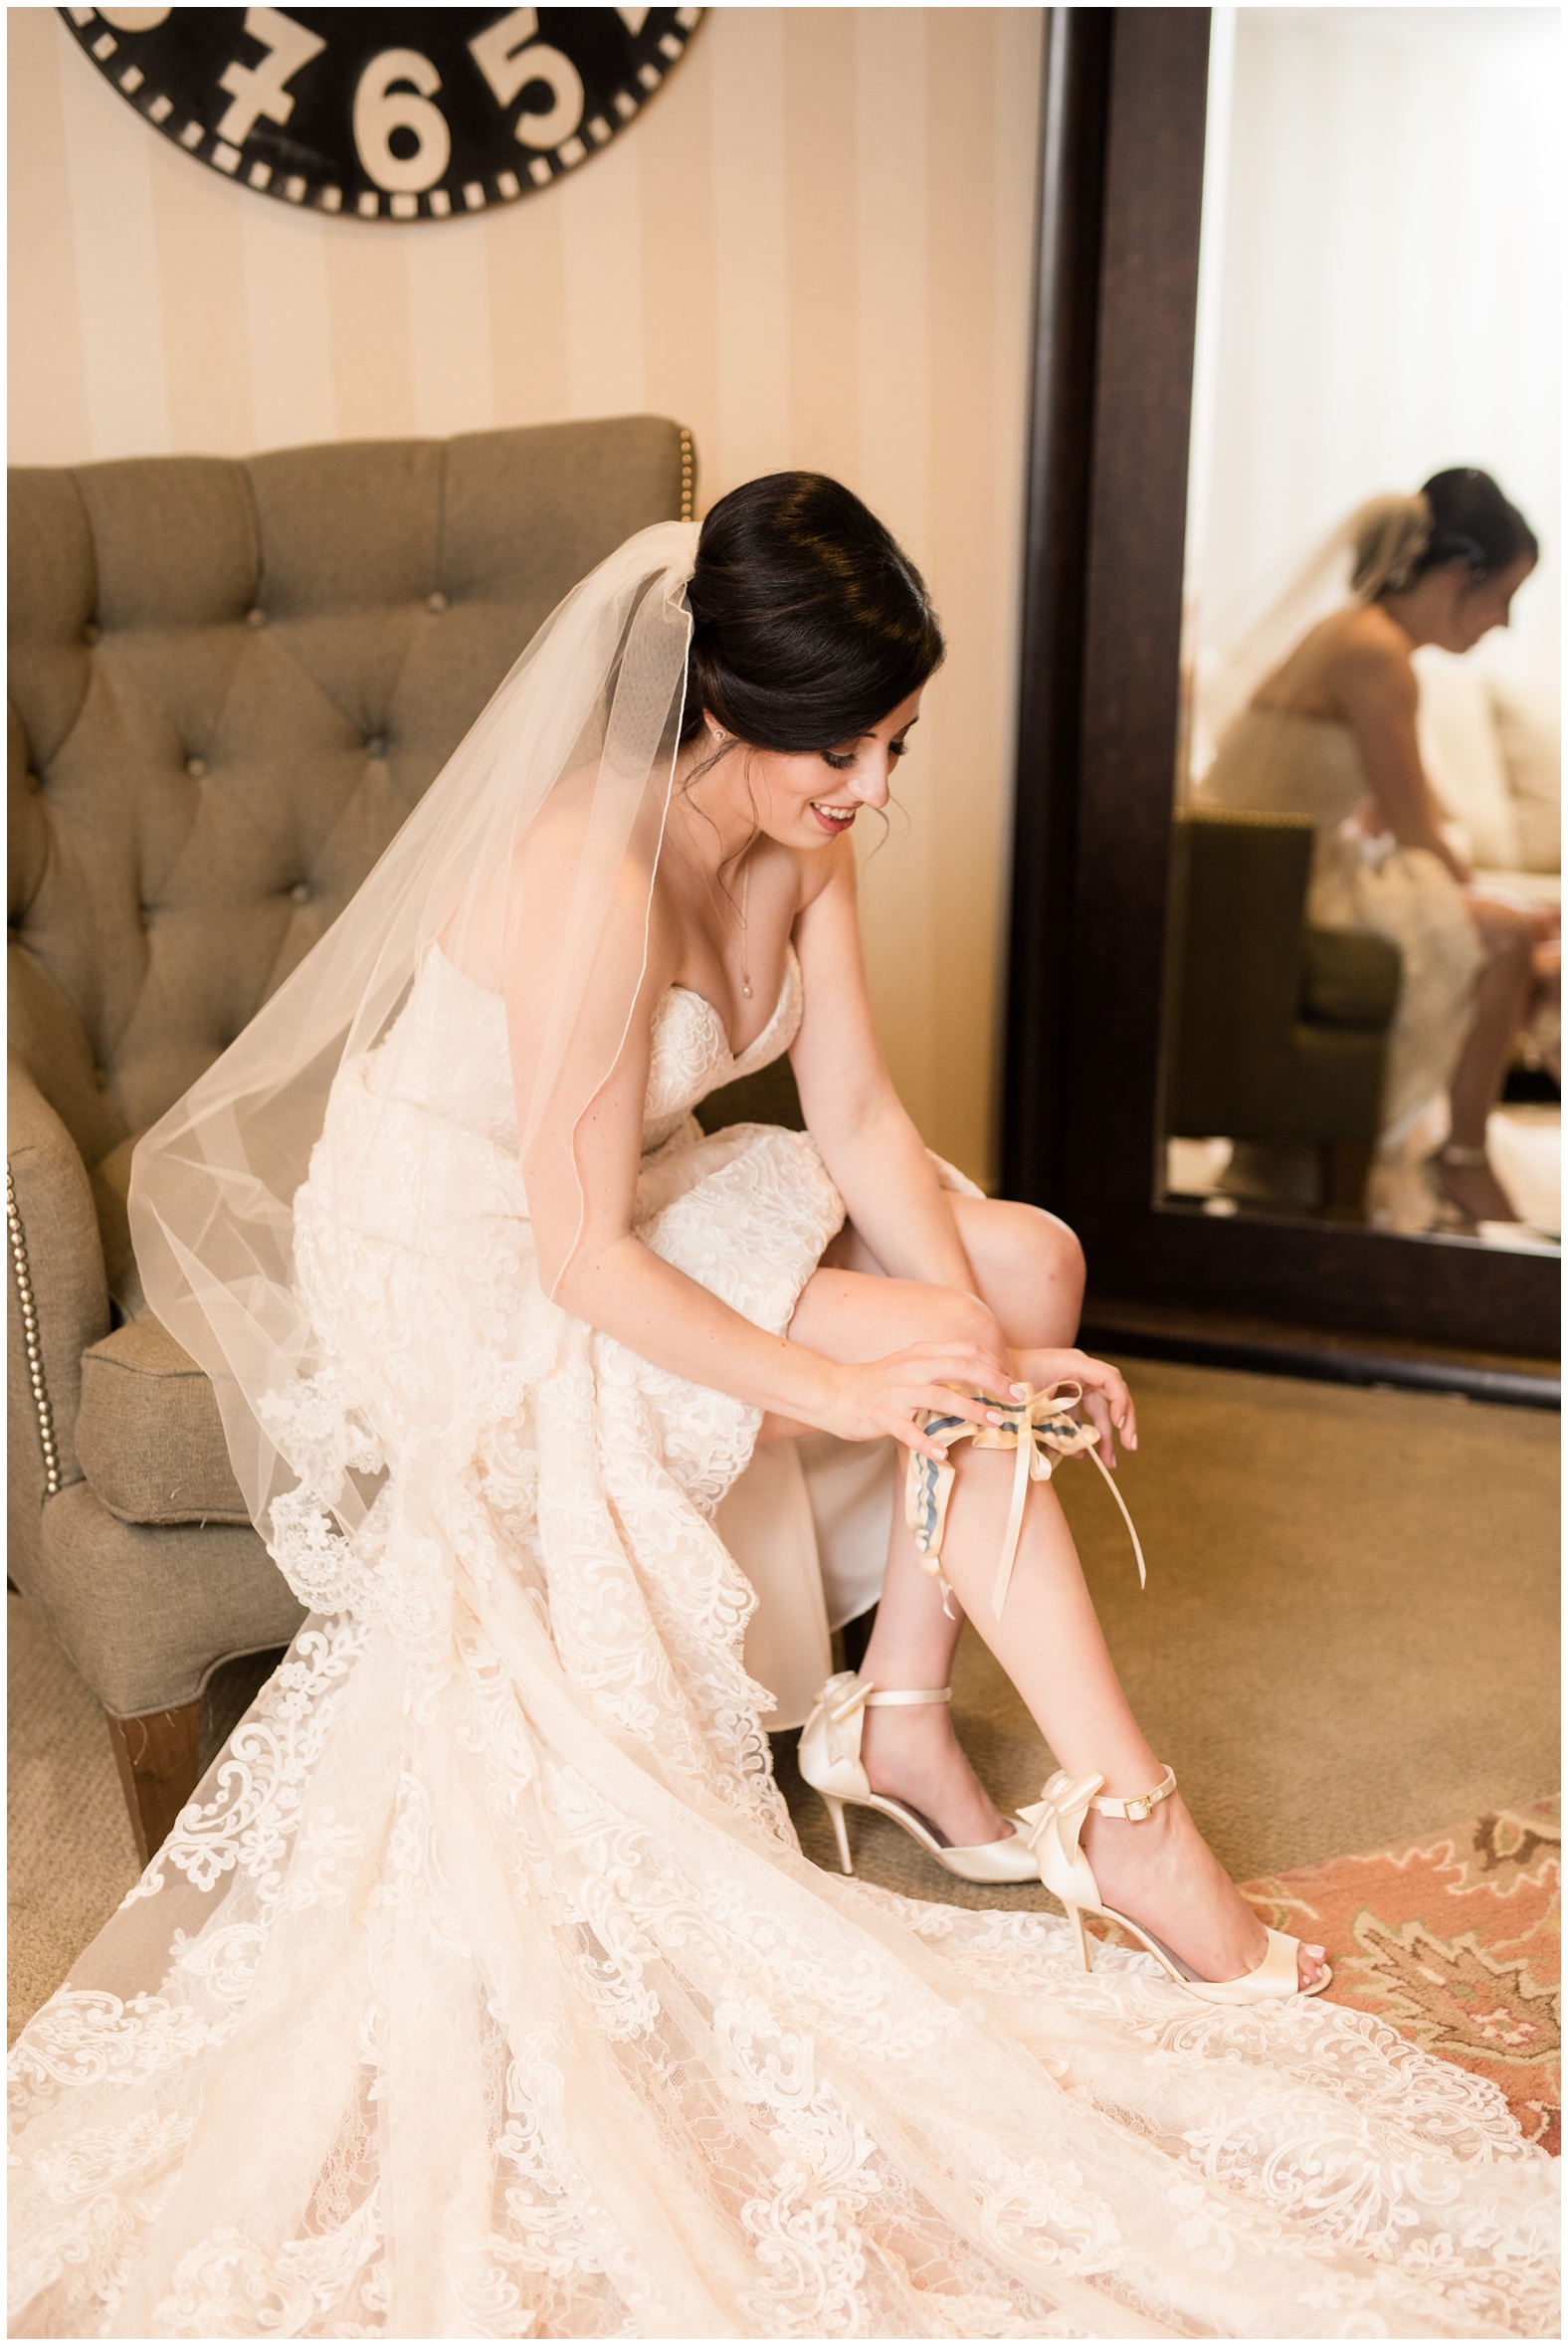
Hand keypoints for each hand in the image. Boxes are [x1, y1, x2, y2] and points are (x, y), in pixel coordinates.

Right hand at [823, 1340, 1020, 1461]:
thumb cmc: (879, 1384)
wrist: (835, 1393)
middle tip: (1017, 1400)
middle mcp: (910, 1368)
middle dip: (993, 1383)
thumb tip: (980, 1379)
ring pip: (939, 1396)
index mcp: (921, 1353)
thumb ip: (940, 1367)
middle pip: (960, 1368)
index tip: (1012, 1384)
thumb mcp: (910, 1365)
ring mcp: (895, 1392)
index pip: (965, 1351)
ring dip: (970, 1410)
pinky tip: (944, 1454)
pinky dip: (927, 1442)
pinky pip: (907, 1431)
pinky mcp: (881, 1416)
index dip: (994, 1365)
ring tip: (994, 1423)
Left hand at [1010, 1347, 1136, 1468]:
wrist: (988, 1370)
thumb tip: (1074, 1453)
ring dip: (1104, 1436)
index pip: (1110, 1379)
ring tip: (1109, 1463)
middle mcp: (1079, 1370)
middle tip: (1130, 1448)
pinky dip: (1084, 1433)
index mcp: (1073, 1364)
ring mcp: (1074, 1381)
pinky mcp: (1067, 1393)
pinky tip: (1082, 1455)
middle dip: (1124, 1422)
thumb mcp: (1027, 1400)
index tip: (1120, 1426)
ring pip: (1099, 1410)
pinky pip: (1084, 1414)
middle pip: (1113, 1395)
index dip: (1120, 1401)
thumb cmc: (1005, 1378)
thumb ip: (1050, 1422)